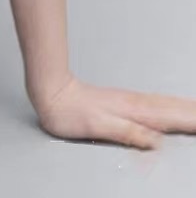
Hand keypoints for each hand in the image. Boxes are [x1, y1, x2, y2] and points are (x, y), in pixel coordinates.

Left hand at [31, 74, 195, 150]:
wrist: (53, 93)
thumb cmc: (70, 112)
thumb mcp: (98, 126)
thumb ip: (128, 131)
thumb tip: (155, 140)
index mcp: (133, 112)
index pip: (170, 117)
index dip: (191, 120)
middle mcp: (134, 104)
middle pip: (172, 109)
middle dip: (192, 112)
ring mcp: (130, 101)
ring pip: (165, 104)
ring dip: (185, 108)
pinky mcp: (123, 102)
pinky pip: (155, 104)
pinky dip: (170, 105)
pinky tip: (172, 108)